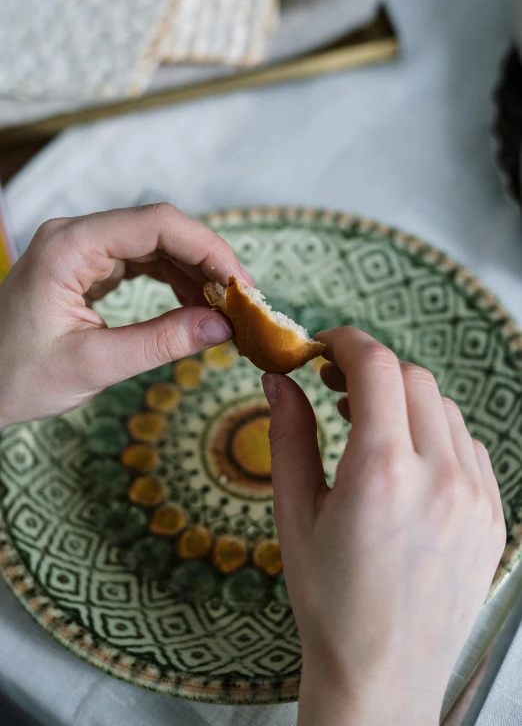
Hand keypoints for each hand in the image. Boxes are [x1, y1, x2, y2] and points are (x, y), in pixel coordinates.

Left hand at [0, 203, 249, 426]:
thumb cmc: (18, 376)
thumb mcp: (94, 364)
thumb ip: (161, 342)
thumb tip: (222, 326)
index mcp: (70, 246)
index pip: (156, 224)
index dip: (208, 249)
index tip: (240, 285)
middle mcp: (77, 236)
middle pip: (161, 229)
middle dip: (207, 262)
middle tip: (242, 302)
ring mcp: (83, 250)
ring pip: (156, 244)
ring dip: (194, 272)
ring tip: (224, 308)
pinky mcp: (88, 268)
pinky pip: (143, 263)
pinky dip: (174, 281)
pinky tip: (195, 305)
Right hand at [262, 327, 505, 725]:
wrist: (381, 674)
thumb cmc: (327, 599)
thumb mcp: (293, 512)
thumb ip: (288, 434)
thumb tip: (279, 379)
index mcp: (382, 472)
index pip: (375, 367)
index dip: (345, 342)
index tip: (322, 347)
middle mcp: (439, 477)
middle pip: (412, 378)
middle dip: (371, 368)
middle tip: (334, 383)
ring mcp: (474, 497)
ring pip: (444, 408)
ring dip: (404, 399)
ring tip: (367, 421)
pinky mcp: (492, 516)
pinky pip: (468, 446)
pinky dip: (435, 432)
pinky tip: (406, 456)